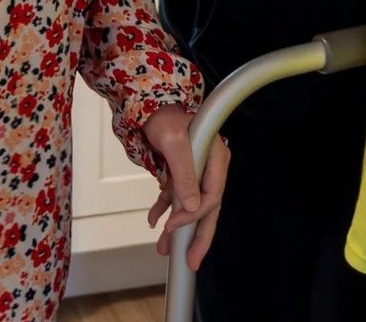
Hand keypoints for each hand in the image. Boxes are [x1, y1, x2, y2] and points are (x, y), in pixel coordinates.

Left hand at [141, 107, 229, 270]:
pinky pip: (176, 197)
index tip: (172, 226)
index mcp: (216, 158)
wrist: (148, 104)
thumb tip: (192, 208)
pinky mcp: (182, 172)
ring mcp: (196, 171)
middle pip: (208, 208)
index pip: (211, 196)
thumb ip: (184, 175)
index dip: (193, 215)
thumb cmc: (164, 116)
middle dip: (198, 236)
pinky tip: (154, 220)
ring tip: (163, 248)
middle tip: (191, 261)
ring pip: (191, 207)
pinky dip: (165, 210)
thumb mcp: (174, 144)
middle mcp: (210, 167)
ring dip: (177, 228)